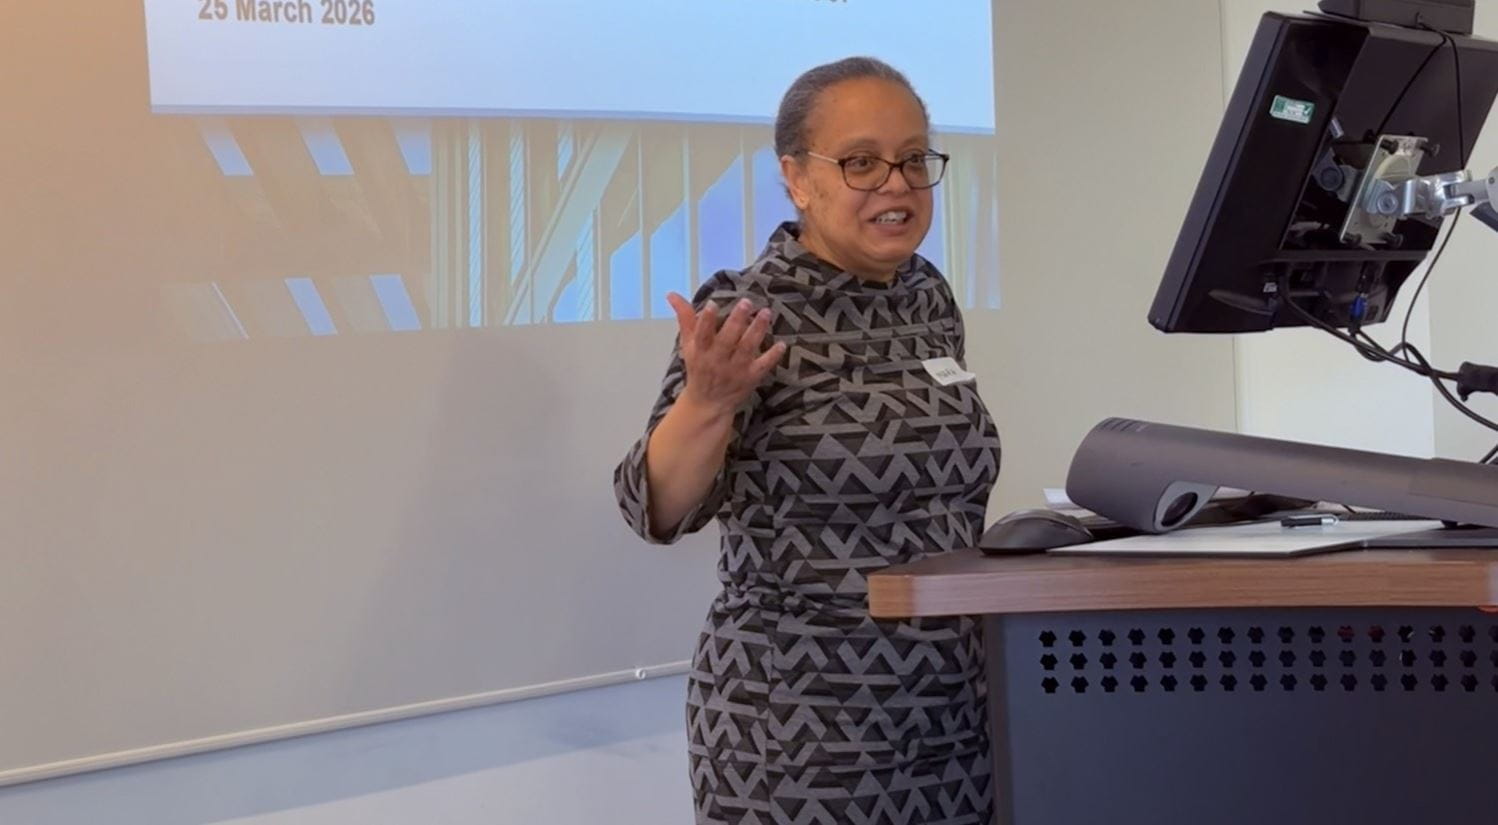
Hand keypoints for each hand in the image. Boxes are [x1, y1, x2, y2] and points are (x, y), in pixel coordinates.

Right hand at [667, 292, 785, 416]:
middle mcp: (717, 360)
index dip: (707, 320)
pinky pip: (763, 366)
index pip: (702, 334)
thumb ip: (685, 318)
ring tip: (765, 312)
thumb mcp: (688, 344)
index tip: (713, 304)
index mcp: (700, 351)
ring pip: (747, 348)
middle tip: (746, 302)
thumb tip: (672, 294)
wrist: (707, 404)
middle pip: (727, 339)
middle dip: (737, 320)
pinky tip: (781, 344)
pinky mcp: (750, 378)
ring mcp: (735, 370)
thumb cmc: (698, 368)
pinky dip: (772, 356)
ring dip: (757, 330)